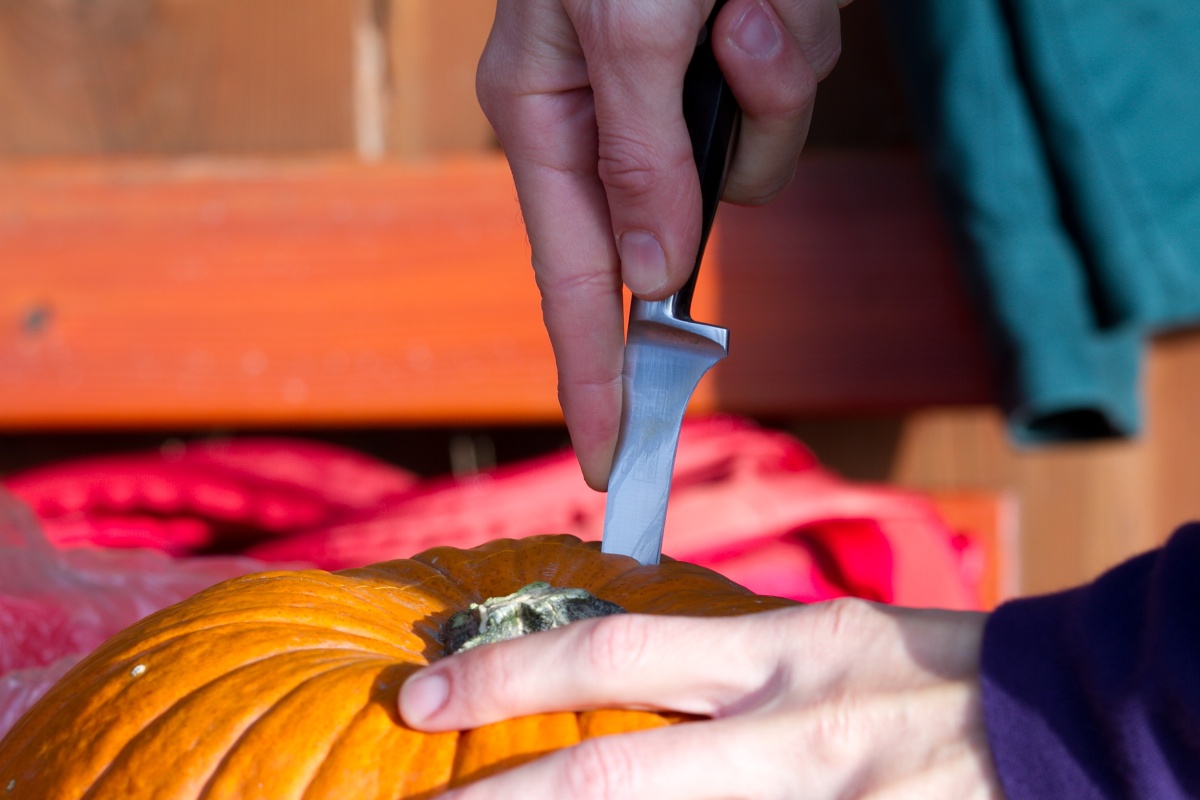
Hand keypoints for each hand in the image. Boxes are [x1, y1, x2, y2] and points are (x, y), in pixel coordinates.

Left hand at [400, 598, 1002, 797]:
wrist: (1054, 726)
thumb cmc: (927, 668)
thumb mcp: (816, 635)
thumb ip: (721, 658)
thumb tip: (621, 674)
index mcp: (772, 655)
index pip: (613, 654)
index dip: (508, 673)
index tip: (424, 691)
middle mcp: (782, 738)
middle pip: (615, 776)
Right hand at [477, 0, 848, 488]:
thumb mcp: (620, 29)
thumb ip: (637, 156)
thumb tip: (652, 270)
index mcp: (548, 116)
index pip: (573, 283)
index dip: (593, 376)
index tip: (609, 463)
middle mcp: (610, 115)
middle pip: (687, 221)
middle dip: (731, 156)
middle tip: (739, 45)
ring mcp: (681, 88)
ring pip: (754, 157)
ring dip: (774, 79)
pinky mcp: (740, 53)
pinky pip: (790, 92)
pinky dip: (796, 36)